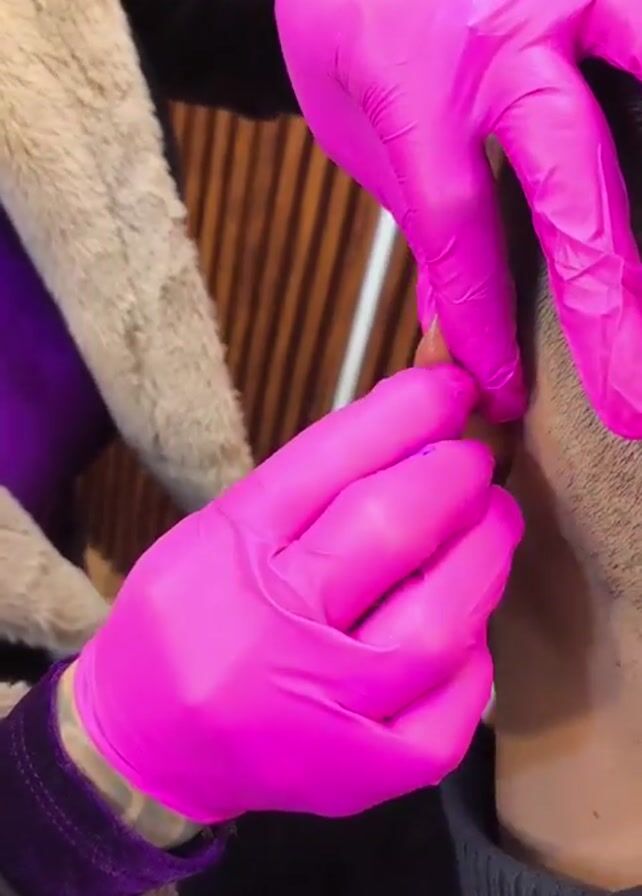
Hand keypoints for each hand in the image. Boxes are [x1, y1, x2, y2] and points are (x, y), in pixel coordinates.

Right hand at [73, 367, 522, 823]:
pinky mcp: (360, 773)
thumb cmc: (187, 623)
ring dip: (483, 558)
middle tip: (472, 461)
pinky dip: (475, 658)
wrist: (145, 745)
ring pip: (438, 623)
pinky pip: (451, 711)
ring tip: (490, 526)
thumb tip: (413, 431)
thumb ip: (305, 487)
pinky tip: (466, 630)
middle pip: (388, 529)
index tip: (450, 389)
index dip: (406, 415)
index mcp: (229, 554)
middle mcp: (274, 630)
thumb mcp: (217, 533)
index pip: (330, 462)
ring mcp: (320, 711)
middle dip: (453, 476)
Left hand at [276, 0, 641, 435]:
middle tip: (634, 401)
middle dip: (608, 302)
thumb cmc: (350, 17)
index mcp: (420, 87)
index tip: (503, 389)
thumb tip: (453, 321)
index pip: (461, 229)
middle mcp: (506, 34)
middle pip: (572, 185)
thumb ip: (423, 215)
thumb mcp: (361, 124)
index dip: (486, 320)